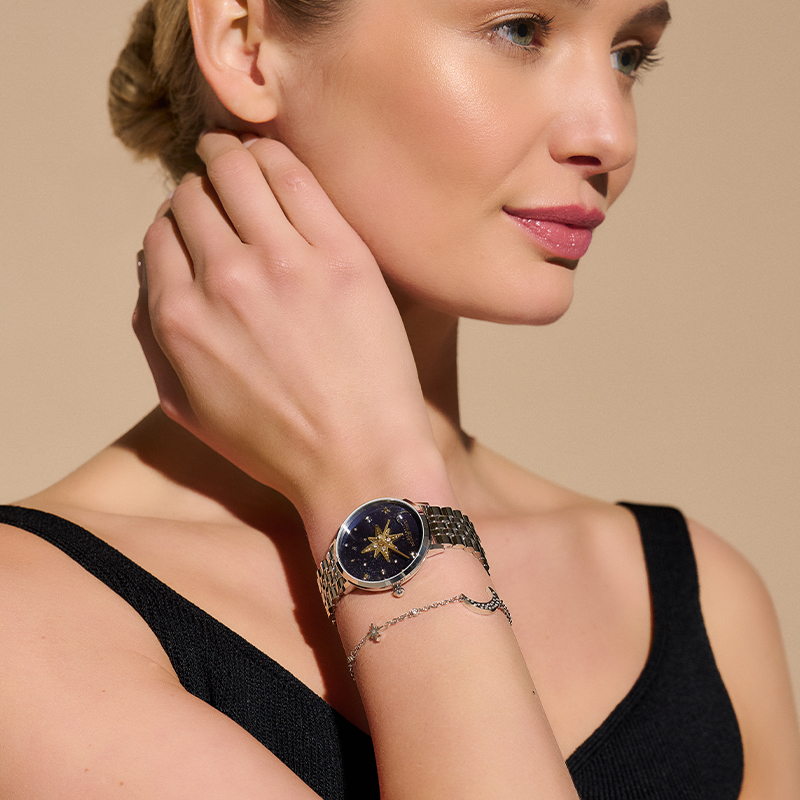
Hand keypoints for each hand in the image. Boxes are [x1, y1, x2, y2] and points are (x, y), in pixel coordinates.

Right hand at [134, 132, 449, 547]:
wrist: (360, 460)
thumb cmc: (277, 445)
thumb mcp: (189, 408)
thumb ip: (155, 339)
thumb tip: (153, 278)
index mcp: (180, 317)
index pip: (161, 235)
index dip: (176, 223)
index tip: (196, 222)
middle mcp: (224, 279)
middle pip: (193, 197)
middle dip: (199, 187)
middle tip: (216, 183)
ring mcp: (284, 263)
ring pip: (236, 171)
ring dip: (228, 155)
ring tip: (235, 153)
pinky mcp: (340, 255)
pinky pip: (294, 176)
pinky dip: (273, 154)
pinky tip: (272, 155)